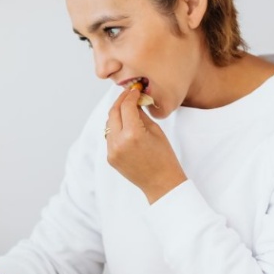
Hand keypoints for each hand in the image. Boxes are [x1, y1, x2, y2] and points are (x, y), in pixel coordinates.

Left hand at [105, 86, 187, 202]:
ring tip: (127, 108)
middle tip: (129, 95)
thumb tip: (133, 102)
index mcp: (132, 134)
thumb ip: (141, 115)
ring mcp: (112, 151)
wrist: (161, 183)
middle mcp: (118, 142)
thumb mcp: (155, 131)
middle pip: (113, 113)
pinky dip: (116, 128)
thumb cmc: (164, 157)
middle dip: (120, 101)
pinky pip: (110, 137)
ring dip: (116, 114)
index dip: (130, 95)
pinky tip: (125, 125)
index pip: (126, 106)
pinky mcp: (110, 158)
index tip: (135, 90)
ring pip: (109, 124)